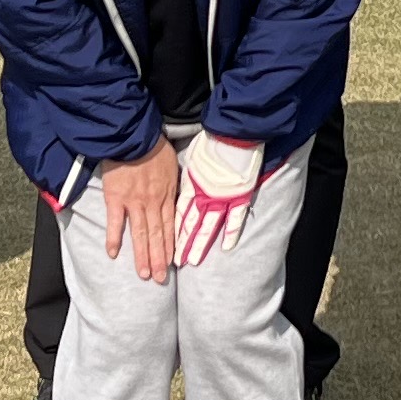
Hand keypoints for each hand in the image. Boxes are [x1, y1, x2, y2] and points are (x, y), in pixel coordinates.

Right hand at [99, 141, 179, 285]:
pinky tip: (114, 254)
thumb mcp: (173, 166)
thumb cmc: (154, 147)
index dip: (171, 246)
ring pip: (140, 234)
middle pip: (157, 236)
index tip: (173, 264)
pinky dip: (114, 238)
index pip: (170, 227)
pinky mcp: (115, 197)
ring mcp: (133, 202)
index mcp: (167, 195)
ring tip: (144, 275)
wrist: (133, 136)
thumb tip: (178, 200)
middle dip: (159, 259)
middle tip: (160, 279)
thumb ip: (173, 186)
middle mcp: (152, 203)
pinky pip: (115, 222)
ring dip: (142, 256)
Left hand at [175, 139, 265, 267]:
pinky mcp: (239, 197)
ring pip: (207, 226)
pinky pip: (235, 218)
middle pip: (188, 226)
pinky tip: (226, 247)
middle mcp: (203, 197)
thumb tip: (170, 184)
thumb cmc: (210, 144)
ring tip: (192, 261)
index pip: (176, 216)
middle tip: (171, 265)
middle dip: (179, 247)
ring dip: (198, 245)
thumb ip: (184, 178)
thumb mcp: (189, 160)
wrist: (231, 135)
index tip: (161, 246)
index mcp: (190, 187)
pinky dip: (230, 233)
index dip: (169, 233)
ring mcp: (221, 198)